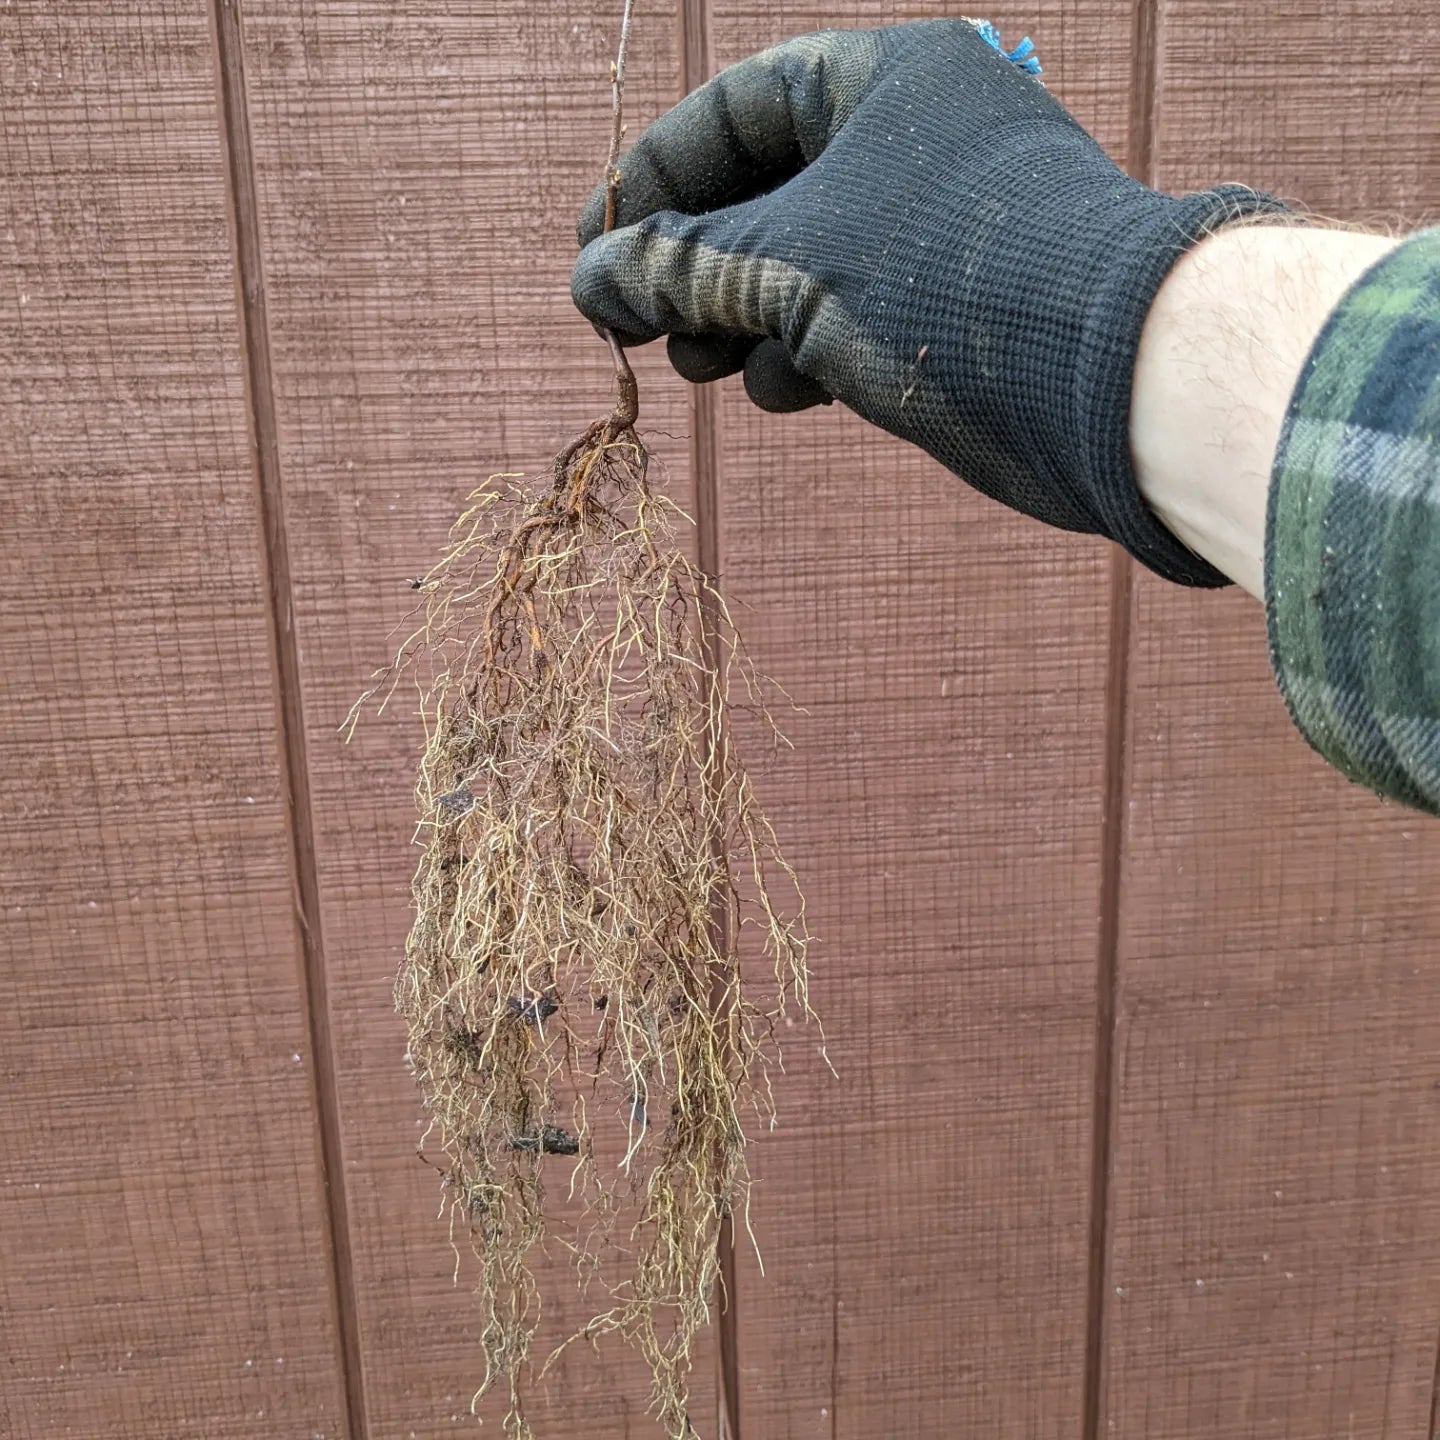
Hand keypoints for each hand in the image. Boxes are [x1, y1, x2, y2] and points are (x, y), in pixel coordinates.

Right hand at [572, 19, 1284, 584]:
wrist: (1107, 378)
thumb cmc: (946, 280)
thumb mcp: (787, 262)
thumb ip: (680, 264)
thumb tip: (588, 279)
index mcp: (879, 81)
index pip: (733, 111)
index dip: (652, 178)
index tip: (591, 248)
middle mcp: (910, 144)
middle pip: (762, 193)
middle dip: (693, 264)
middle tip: (637, 324)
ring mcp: (933, 231)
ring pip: (802, 267)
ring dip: (738, 318)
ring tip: (697, 363)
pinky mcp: (949, 311)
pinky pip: (848, 318)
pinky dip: (802, 354)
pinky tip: (781, 390)